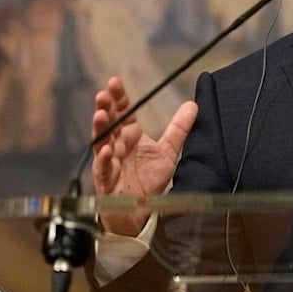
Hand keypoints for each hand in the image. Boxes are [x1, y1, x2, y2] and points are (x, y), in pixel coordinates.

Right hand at [91, 76, 196, 235]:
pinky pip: (103, 168)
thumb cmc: (150, 179)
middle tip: (103, 94)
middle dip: (105, 108)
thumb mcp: (168, 151)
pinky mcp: (107, 180)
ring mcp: (109, 162)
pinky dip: (103, 159)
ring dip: (100, 129)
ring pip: (101, 142)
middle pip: (109, 123)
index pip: (124, 112)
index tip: (115, 82)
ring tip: (100, 115)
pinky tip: (106, 150)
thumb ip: (179, 128)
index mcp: (130, 136)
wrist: (143, 209)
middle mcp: (117, 146)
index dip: (119, 98)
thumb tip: (193, 104)